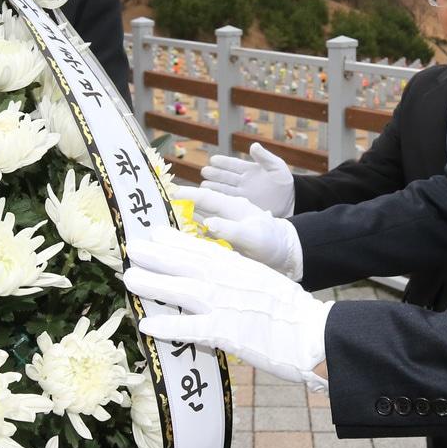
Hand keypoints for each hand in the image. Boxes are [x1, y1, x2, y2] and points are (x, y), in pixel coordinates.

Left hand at [124, 228, 331, 391]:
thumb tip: (219, 280)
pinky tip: (148, 325)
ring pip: (182, 290)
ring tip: (129, 277)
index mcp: (240, 267)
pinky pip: (192, 329)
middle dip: (157, 255)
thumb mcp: (264, 283)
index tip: (155, 233)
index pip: (202, 250)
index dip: (176, 241)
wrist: (314, 333)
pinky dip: (169, 326)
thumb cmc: (293, 312)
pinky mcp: (226, 332)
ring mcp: (226, 305)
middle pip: (187, 264)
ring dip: (153, 283)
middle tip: (131, 247)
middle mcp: (229, 281)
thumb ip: (239, 279)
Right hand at [175, 185, 302, 278]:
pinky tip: (182, 238)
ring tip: (166, 221)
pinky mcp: (227, 240)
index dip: (189, 194)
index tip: (170, 191)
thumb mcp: (252, 236)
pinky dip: (194, 234)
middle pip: (200, 206)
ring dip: (185, 218)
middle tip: (160, 205)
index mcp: (234, 207)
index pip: (207, 197)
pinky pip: (206, 234)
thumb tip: (208, 222)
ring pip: (201, 219)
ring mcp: (226, 226)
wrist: (286, 255)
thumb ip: (231, 229)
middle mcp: (227, 214)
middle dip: (181, 203)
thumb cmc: (271, 242)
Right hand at [200, 142, 294, 215]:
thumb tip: (253, 145)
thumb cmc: (284, 180)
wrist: (291, 200)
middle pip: (225, 177)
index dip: (223, 162)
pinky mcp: (245, 205)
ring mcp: (242, 194)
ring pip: (225, 190)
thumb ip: (264, 157)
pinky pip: (231, 202)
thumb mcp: (276, 166)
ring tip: (203, 186)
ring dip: (214, 188)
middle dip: (215, 174)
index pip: (233, 164)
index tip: (213, 159)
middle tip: (204, 171)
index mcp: (249, 169)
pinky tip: (212, 199)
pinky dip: (221, 200)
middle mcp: (242, 181)